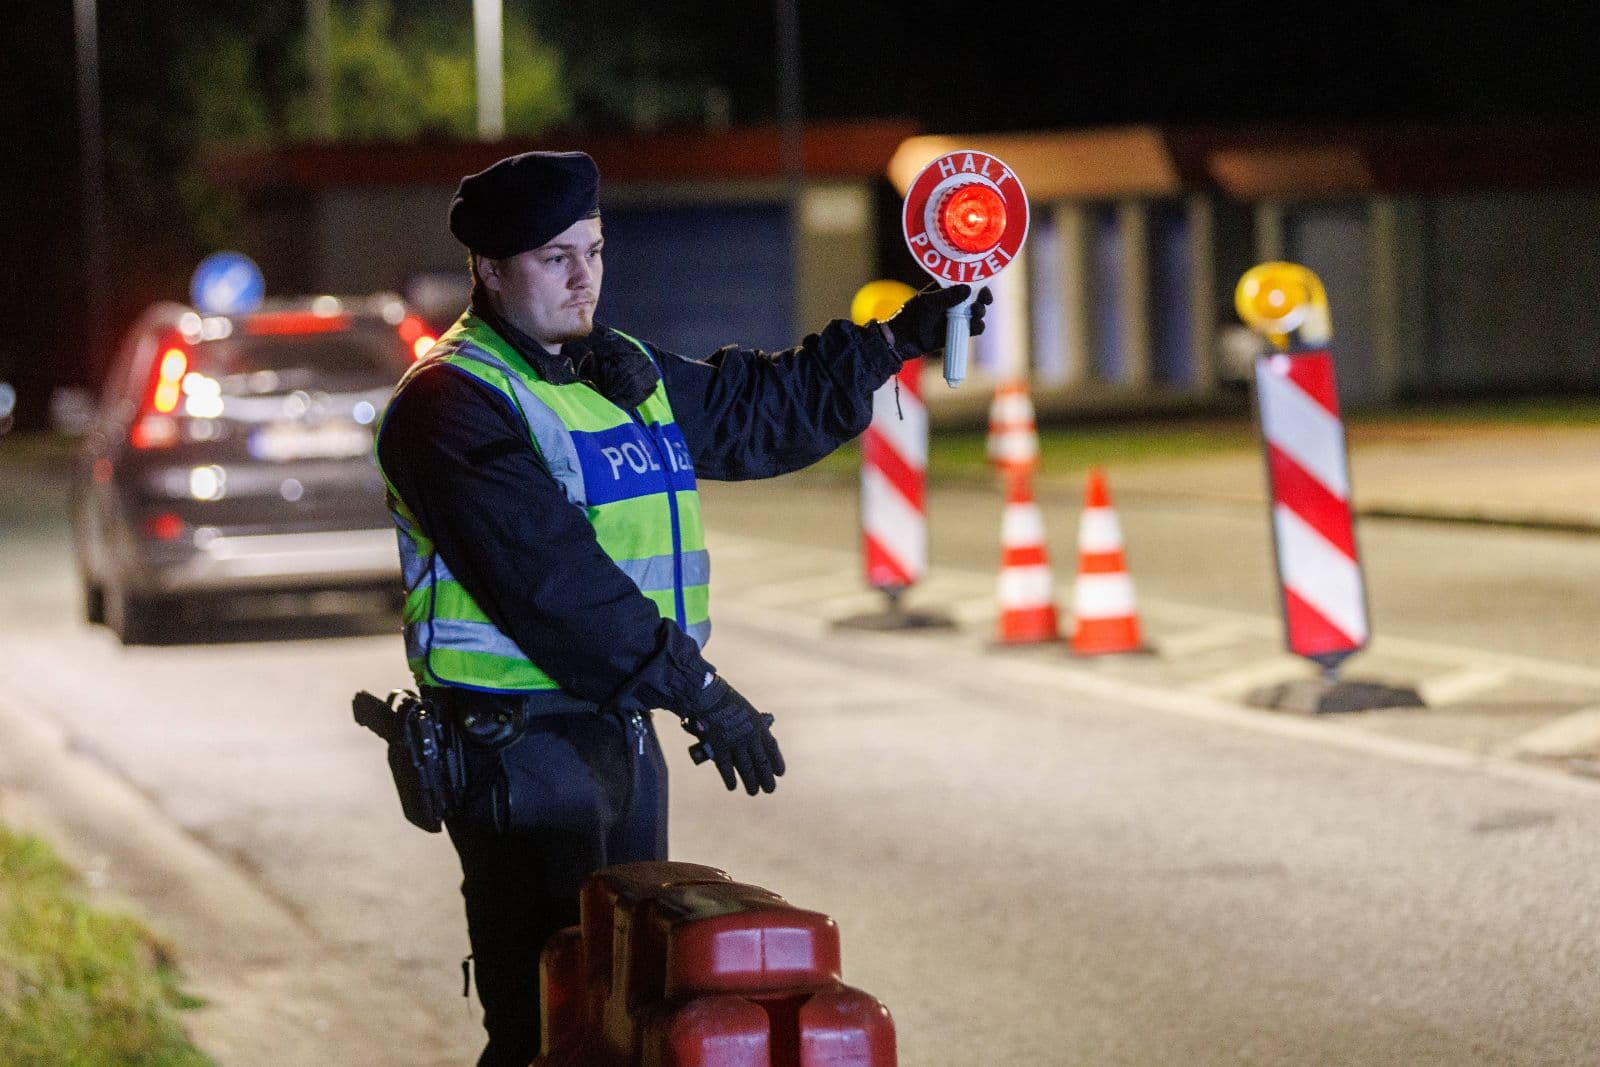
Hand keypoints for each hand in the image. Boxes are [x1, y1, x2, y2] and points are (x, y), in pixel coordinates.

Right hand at [680, 676, 784, 794]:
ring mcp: (736, 744)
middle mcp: (751, 738)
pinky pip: (727, 769)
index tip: (780, 773)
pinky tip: (733, 786)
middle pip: (762, 763)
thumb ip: (749, 728)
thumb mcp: (746, 711)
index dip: (777, 762)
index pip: (772, 749)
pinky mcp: (719, 748)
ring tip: (754, 792)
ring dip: (751, 783)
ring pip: (747, 770)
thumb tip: (750, 745)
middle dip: (767, 779)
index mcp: (759, 726)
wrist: (709, 696)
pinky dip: (730, 779)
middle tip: (770, 789)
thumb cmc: (726, 701)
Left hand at [882, 283, 992, 359]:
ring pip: (976, 314)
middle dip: (982, 299)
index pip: (966, 282)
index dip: (978, 284)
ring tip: (975, 313)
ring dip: (980, 313)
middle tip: (983, 302)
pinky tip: (975, 326)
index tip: (983, 289)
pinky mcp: (956, 332)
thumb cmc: (911, 317)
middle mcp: (953, 302)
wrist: (902, 341)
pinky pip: (972, 329)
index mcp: (945, 289)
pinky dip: (977, 327)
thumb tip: (968, 289)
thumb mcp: (929, 304)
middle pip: (975, 298)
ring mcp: (955, 317)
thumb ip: (948, 297)